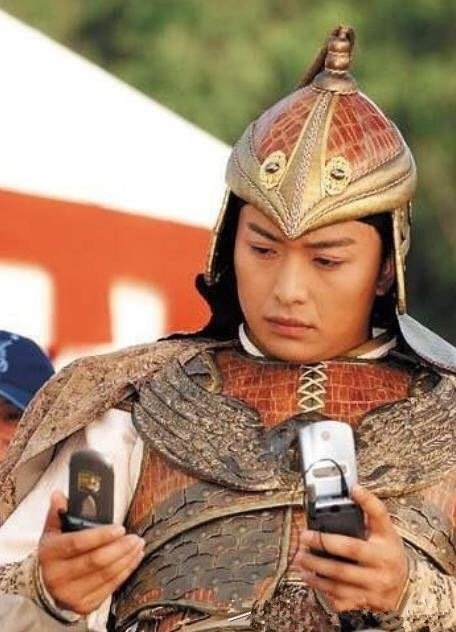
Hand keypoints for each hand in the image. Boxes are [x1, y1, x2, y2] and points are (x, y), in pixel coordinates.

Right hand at [38, 491, 144, 614]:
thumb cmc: (54, 555)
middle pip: (96, 560)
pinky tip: (133, 559)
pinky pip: (111, 587)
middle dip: (120, 547)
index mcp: (50, 553)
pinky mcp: (84, 605)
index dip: (101, 535)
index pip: (78, 543)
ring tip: (138, 545)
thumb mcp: (52, 532)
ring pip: (106, 574)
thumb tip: (59, 495)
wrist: (46, 587)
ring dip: (127, 558)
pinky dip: (126, 571)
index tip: (120, 528)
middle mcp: (58, 576)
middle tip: (135, 537)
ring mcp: (71, 593)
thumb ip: (58, 513)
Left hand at [294, 485, 408, 612]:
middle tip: (304, 537)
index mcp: (387, 543)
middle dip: (322, 545)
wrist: (406, 586)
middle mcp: (383, 566)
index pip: (377, 519)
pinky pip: (341, 599)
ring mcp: (375, 587)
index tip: (353, 489)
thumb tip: (354, 489)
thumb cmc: (389, 552)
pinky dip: (323, 590)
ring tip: (301, 560)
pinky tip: (311, 580)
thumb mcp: (386, 531)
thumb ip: (371, 512)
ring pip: (340, 581)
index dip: (366, 502)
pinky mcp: (367, 603)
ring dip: (316, 571)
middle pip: (348, 553)